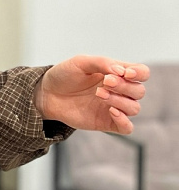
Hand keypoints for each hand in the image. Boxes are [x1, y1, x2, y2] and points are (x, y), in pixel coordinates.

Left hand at [33, 55, 149, 134]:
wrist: (47, 93)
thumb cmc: (65, 75)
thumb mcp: (81, 62)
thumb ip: (102, 62)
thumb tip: (121, 71)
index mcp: (117, 73)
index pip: (142, 73)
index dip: (140, 73)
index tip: (125, 73)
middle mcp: (119, 91)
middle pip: (139, 91)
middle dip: (124, 86)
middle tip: (105, 82)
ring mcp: (113, 107)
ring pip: (134, 108)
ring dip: (120, 100)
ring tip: (99, 94)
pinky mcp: (106, 122)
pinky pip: (127, 127)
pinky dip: (125, 121)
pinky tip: (111, 111)